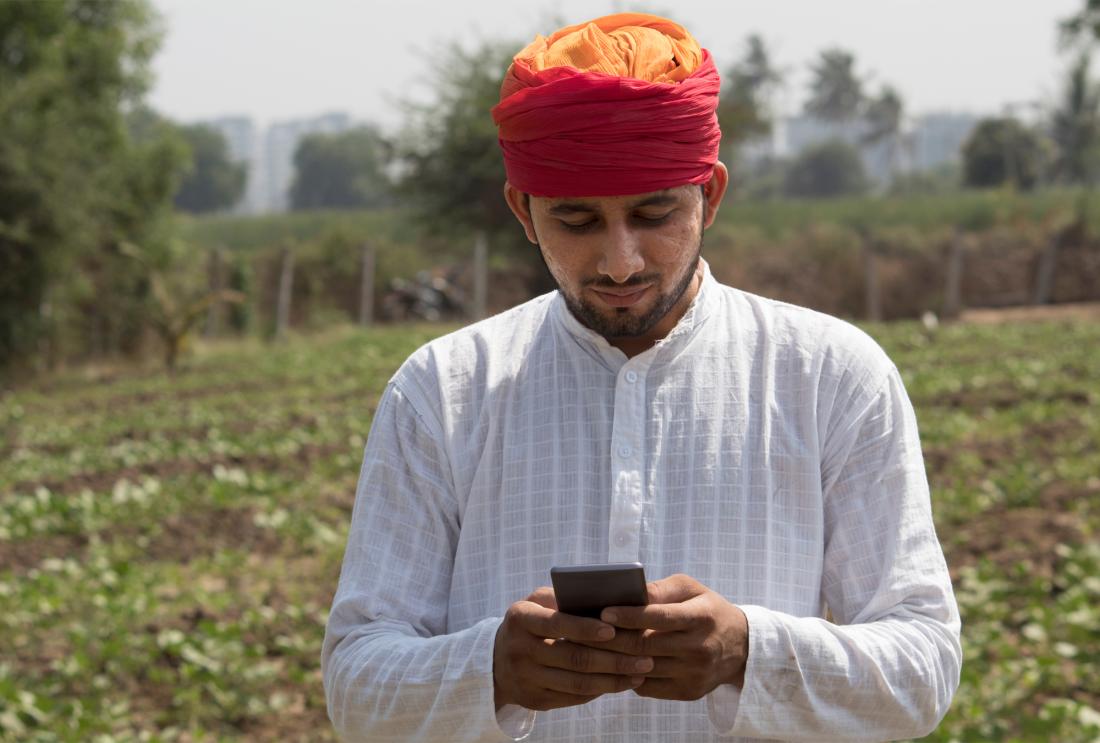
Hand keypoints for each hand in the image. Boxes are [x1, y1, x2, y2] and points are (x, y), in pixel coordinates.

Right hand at [493, 587, 651, 710]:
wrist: (496, 661)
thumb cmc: (530, 623)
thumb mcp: (535, 603)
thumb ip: (562, 597)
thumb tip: (603, 599)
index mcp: (521, 619)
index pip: (556, 623)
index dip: (585, 628)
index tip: (614, 629)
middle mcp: (520, 650)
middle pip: (573, 657)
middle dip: (613, 658)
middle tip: (645, 655)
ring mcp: (527, 679)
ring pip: (577, 682)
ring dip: (614, 679)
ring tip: (640, 671)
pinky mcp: (535, 700)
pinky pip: (574, 697)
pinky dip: (601, 690)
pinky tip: (622, 683)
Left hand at [579, 574, 748, 700]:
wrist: (741, 646)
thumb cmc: (706, 609)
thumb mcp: (691, 589)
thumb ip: (661, 589)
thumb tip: (629, 592)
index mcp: (701, 617)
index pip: (660, 617)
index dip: (630, 615)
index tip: (603, 611)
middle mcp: (699, 648)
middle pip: (646, 646)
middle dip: (611, 638)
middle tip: (583, 630)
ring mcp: (694, 674)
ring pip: (643, 669)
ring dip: (613, 659)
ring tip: (588, 647)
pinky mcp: (689, 692)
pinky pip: (648, 688)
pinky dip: (626, 677)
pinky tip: (610, 664)